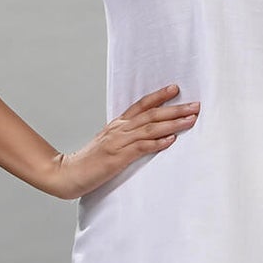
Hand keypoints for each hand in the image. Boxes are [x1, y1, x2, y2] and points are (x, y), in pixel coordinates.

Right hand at [45, 85, 199, 199]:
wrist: (67, 173)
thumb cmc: (89, 162)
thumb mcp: (108, 144)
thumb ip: (125, 138)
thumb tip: (146, 136)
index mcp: (117, 125)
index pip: (141, 105)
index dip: (159, 96)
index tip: (176, 88)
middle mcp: (119, 130)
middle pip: (151, 114)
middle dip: (176, 109)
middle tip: (196, 105)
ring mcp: (118, 142)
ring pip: (150, 128)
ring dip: (173, 123)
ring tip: (191, 119)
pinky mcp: (117, 158)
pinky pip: (141, 147)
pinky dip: (157, 142)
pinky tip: (171, 139)